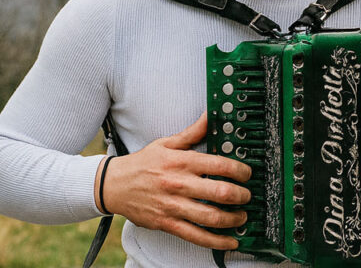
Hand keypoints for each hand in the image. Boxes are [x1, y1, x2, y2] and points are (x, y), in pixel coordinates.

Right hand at [95, 112, 251, 249]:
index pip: (219, 165)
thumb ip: (191, 133)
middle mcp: (178, 184)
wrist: (113, 184)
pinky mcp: (167, 223)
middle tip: (246, 196)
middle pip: (220, 192)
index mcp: (180, 162)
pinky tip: (230, 241)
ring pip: (212, 217)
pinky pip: (197, 236)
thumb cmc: (141, 164)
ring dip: (234, 219)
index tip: (246, 174)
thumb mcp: (165, 144)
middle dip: (241, 196)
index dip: (240, 171)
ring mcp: (173, 205)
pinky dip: (217, 241)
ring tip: (241, 216)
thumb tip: (209, 117)